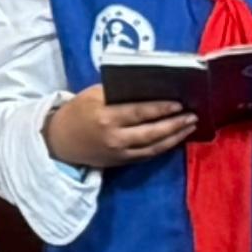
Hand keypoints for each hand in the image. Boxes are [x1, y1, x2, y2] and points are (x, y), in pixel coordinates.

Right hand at [45, 89, 197, 169]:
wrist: (58, 141)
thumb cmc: (77, 111)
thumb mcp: (93, 95)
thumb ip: (118, 93)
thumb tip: (149, 89)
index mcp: (106, 116)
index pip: (139, 112)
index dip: (161, 109)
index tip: (179, 104)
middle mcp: (114, 138)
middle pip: (151, 132)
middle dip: (174, 125)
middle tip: (192, 116)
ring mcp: (118, 153)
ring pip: (153, 147)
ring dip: (174, 138)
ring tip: (189, 127)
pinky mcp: (120, 162)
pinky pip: (146, 156)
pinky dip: (162, 148)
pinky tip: (174, 139)